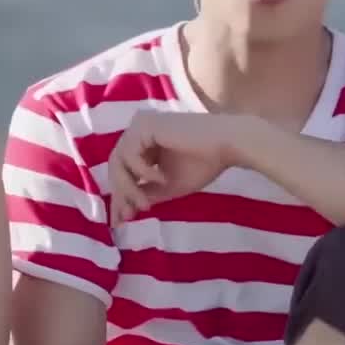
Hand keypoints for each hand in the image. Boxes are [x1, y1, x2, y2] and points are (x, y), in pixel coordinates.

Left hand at [107, 110, 240, 224]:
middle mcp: (139, 131)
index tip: (120, 220)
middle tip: (129, 216)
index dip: (120, 196)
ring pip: (118, 162)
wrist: (227, 144)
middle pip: (116, 166)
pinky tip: (162, 178)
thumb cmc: (204, 163)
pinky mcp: (145, 124)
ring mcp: (140, 125)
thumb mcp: (169, 185)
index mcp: (145, 143)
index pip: (123, 170)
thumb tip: (124, 208)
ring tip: (146, 204)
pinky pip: (130, 154)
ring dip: (129, 188)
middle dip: (121, 194)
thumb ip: (147, 192)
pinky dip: (143, 171)